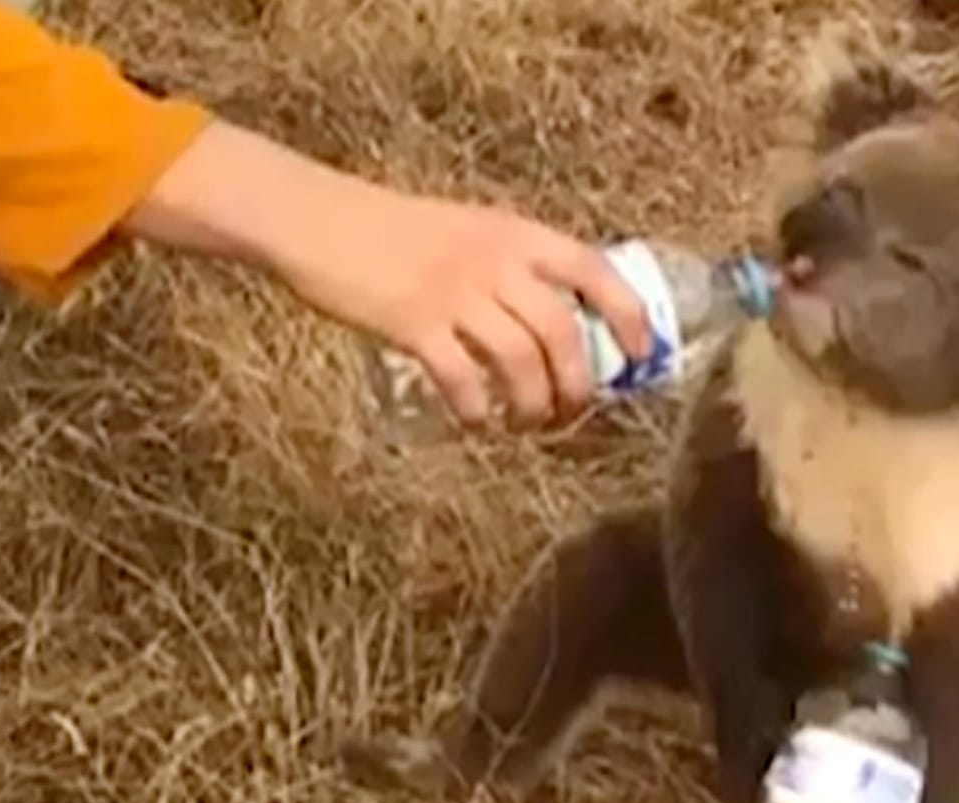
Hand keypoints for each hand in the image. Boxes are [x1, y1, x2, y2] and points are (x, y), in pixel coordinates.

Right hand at [124, 121, 652, 428]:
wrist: (321, 221)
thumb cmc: (395, 231)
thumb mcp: (469, 230)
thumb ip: (511, 266)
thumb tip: (558, 324)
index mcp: (516, 234)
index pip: (595, 272)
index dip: (628, 318)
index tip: (637, 357)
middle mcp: (495, 261)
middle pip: (564, 335)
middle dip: (579, 386)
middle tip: (571, 414)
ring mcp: (454, 292)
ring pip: (522, 364)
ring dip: (533, 407)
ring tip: (526, 425)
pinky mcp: (413, 324)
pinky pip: (463, 380)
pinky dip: (477, 411)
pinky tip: (474, 421)